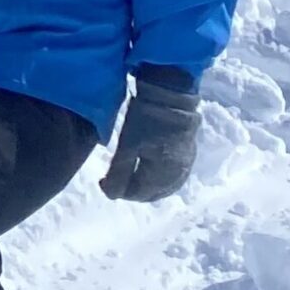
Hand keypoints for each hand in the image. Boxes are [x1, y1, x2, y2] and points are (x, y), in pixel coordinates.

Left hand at [101, 66, 199, 201]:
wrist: (170, 94)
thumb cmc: (146, 119)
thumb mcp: (127, 146)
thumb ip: (118, 174)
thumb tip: (111, 195)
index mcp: (164, 174)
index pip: (138, 194)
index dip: (117, 191)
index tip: (101, 180)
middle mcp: (179, 174)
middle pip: (151, 193)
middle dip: (130, 190)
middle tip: (112, 179)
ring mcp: (186, 164)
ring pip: (163, 187)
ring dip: (144, 186)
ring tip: (126, 176)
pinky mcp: (188, 154)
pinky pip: (171, 177)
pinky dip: (156, 178)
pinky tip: (145, 171)